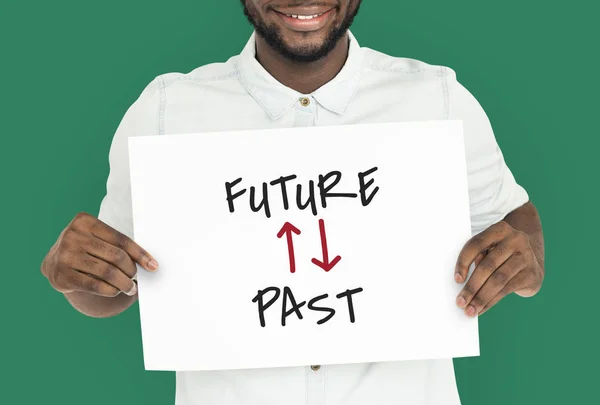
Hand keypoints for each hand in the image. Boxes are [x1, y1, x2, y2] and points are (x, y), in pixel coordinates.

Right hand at [42, 212, 157, 297]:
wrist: (53, 263)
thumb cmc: (86, 249)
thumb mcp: (97, 239)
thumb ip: (117, 246)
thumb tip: (149, 263)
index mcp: (84, 221)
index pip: (121, 239)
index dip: (140, 254)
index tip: (153, 266)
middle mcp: (72, 236)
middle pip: (115, 256)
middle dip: (131, 270)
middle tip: (136, 278)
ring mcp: (65, 256)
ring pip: (107, 272)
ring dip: (124, 283)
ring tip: (130, 288)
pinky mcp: (61, 276)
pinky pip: (95, 285)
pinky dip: (111, 290)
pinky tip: (116, 291)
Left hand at [454, 220, 543, 316]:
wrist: (532, 260)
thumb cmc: (501, 255)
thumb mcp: (489, 249)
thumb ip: (478, 258)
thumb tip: (462, 283)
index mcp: (500, 229)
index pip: (476, 244)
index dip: (464, 262)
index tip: (456, 280)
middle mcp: (515, 240)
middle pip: (488, 265)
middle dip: (471, 286)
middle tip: (460, 302)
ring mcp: (526, 257)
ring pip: (498, 280)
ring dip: (481, 297)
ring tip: (469, 310)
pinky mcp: (532, 274)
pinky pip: (507, 290)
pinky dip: (491, 301)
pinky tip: (481, 308)